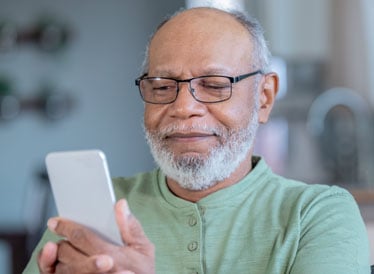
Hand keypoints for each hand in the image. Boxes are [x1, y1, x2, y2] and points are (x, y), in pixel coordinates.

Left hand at [37, 199, 154, 273]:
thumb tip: (120, 204)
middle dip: (64, 238)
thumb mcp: (144, 248)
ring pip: (60, 265)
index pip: (83, 238)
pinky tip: (51, 254)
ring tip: (65, 244)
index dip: (67, 227)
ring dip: (60, 252)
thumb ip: (131, 226)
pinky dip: (48, 264)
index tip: (56, 221)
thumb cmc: (141, 270)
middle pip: (67, 252)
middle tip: (61, 228)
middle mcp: (96, 272)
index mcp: (113, 258)